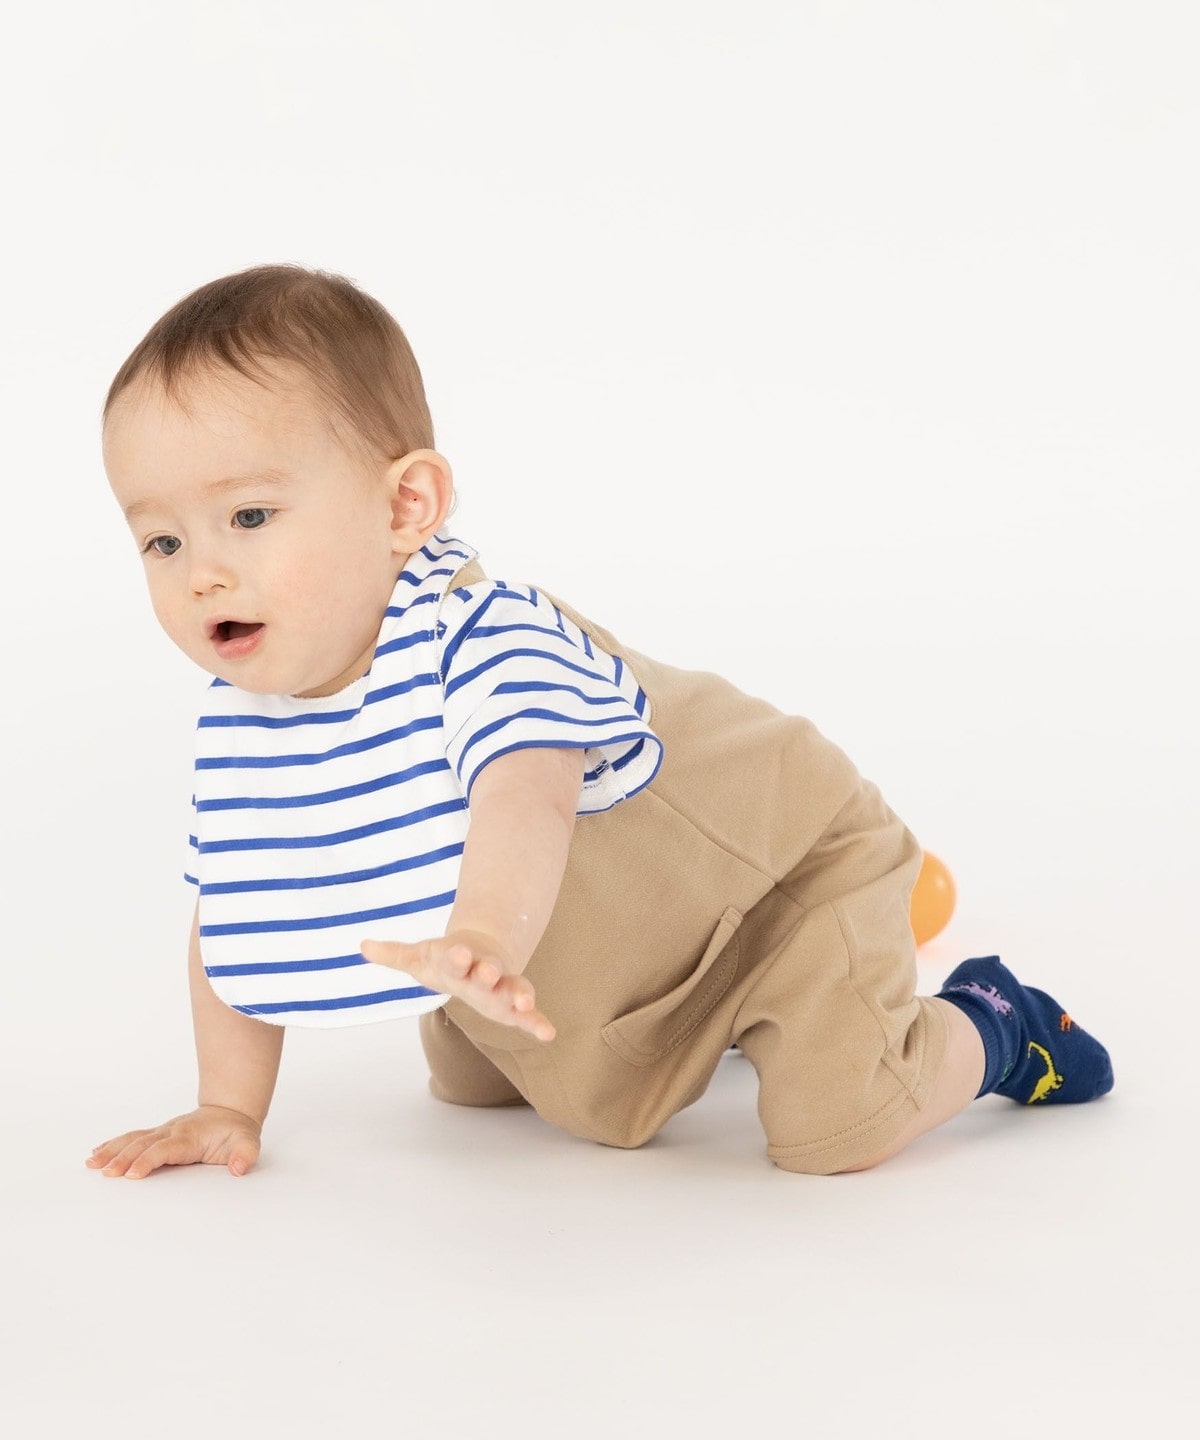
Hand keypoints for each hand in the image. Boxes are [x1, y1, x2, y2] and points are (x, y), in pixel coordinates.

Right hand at [85, 1105, 262, 1179]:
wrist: (231, 1112)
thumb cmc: (236, 1132)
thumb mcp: (248, 1143)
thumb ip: (244, 1155)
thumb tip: (238, 1167)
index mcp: (190, 1136)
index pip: (166, 1149)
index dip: (149, 1160)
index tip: (132, 1174)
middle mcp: (172, 1132)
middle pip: (144, 1144)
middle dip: (123, 1158)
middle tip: (105, 1173)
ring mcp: (163, 1132)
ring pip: (134, 1139)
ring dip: (112, 1150)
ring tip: (91, 1162)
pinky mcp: (158, 1135)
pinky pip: (134, 1138)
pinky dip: (114, 1144)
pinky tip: (97, 1152)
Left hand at [360, 929, 555, 1041]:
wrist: (481, 952)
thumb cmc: (446, 959)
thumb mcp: (418, 957)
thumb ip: (393, 954)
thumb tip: (361, 946)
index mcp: (458, 960)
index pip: (456, 958)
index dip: (458, 956)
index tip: (461, 952)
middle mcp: (483, 972)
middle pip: (487, 972)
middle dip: (487, 973)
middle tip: (486, 973)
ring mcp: (500, 987)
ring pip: (512, 988)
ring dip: (518, 995)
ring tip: (525, 1005)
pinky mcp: (512, 1005)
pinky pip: (528, 1013)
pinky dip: (538, 1021)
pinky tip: (549, 1033)